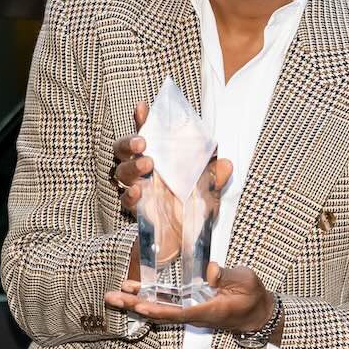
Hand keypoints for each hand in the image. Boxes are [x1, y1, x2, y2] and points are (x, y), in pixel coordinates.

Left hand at [104, 262, 279, 337]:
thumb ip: (227, 276)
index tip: (143, 307)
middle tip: (112, 298)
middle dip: (136, 306)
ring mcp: (191, 311)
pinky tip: (133, 290)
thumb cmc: (252, 296)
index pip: (181, 312)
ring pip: (159, 309)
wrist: (256, 312)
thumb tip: (210, 270)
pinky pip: (165, 303)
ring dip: (137, 302)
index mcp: (210, 310)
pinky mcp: (189, 305)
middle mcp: (195, 314)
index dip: (161, 310)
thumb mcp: (245, 281)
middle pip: (161, 313)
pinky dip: (148, 297)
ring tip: (114, 294)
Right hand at [112, 105, 232, 278]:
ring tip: (147, 165)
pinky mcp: (136, 209)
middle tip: (143, 143)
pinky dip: (130, 195)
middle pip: (123, 150)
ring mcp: (137, 188)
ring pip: (121, 172)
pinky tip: (138, 193)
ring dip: (132, 167)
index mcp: (159, 157)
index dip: (142, 119)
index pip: (147, 133)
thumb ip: (215, 177)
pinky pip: (125, 199)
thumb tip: (227, 164)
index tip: (142, 106)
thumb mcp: (210, 191)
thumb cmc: (195, 207)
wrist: (188, 242)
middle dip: (129, 143)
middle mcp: (143, 170)